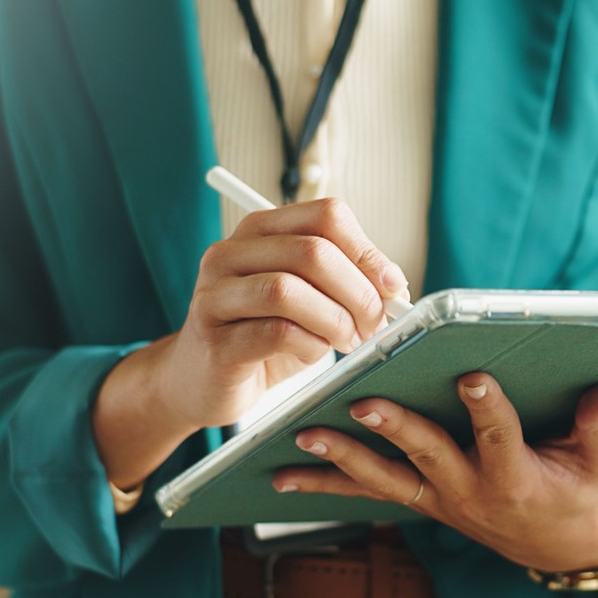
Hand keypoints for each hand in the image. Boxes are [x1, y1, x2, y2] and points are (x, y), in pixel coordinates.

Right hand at [93, 198, 408, 488]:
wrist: (202, 382)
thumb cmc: (263, 336)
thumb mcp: (311, 300)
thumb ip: (348, 283)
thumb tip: (395, 286)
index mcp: (260, 231)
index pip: (326, 215)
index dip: (368, 251)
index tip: (391, 287)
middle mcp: (230, 254)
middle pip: (312, 251)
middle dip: (358, 291)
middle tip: (374, 323)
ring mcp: (215, 296)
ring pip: (288, 289)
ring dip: (335, 319)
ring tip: (347, 341)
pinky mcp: (215, 341)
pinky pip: (276, 332)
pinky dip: (311, 345)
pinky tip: (315, 354)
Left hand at [273, 373, 597, 572]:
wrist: (555, 545)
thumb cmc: (580, 489)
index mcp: (516, 477)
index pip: (501, 437)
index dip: (488, 408)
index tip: (473, 376)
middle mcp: (469, 491)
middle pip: (427, 455)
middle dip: (394, 428)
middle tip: (362, 401)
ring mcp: (437, 498)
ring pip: (383, 478)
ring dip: (342, 457)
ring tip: (303, 433)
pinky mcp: (417, 499)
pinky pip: (365, 492)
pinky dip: (323, 482)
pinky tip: (278, 473)